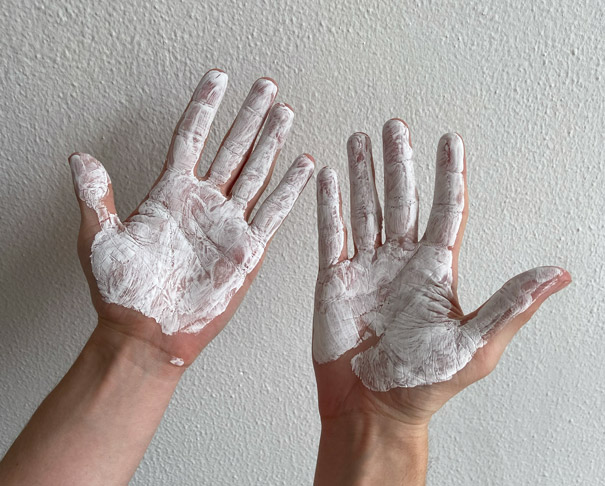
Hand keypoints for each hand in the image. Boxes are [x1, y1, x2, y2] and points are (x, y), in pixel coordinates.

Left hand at [69, 69, 313, 367]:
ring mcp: (227, 224)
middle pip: (232, 147)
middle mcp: (203, 203)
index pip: (191, 137)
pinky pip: (274, 212)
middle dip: (249, 115)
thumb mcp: (99, 239)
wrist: (149, 333)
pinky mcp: (247, 250)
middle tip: (265, 86)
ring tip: (285, 112)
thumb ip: (94, 196)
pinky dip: (290, 188)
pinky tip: (303, 164)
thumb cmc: (122, 292)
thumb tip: (81, 157)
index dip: (205, 107)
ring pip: (256, 172)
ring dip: (272, 141)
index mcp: (169, 194)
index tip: (218, 78)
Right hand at [313, 119, 569, 427]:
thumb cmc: (423, 383)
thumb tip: (560, 274)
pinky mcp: (334, 278)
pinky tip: (329, 177)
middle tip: (395, 125)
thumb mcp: (474, 345)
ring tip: (360, 140)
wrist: (371, 408)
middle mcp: (401, 261)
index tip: (450, 140)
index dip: (449, 175)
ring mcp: (366, 267)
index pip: (447, 211)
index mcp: (436, 272)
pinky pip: (331, 234)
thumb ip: (511, 305)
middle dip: (398, 161)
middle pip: (402, 199)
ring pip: (365, 208)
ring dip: (363, 173)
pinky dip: (329, 205)